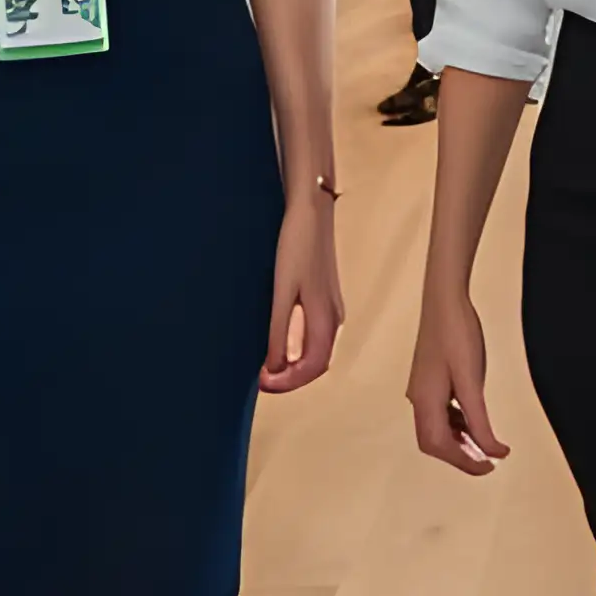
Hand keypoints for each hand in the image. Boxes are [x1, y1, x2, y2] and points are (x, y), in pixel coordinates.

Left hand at [262, 197, 343, 393]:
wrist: (311, 210)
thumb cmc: (296, 247)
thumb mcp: (282, 291)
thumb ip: (279, 330)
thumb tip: (274, 366)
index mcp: (325, 318)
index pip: (313, 367)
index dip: (289, 382)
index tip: (262, 384)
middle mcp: (333, 317)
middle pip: (318, 363)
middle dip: (292, 378)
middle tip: (262, 380)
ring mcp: (331, 306)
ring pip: (318, 350)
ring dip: (295, 365)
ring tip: (268, 367)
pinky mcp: (324, 296)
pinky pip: (315, 335)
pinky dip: (299, 349)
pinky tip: (280, 343)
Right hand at [411, 294, 505, 472]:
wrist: (444, 300)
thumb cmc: (458, 335)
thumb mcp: (472, 381)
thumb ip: (479, 419)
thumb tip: (493, 451)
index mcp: (425, 400)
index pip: (439, 446)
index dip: (464, 462)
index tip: (490, 467)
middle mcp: (418, 398)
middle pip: (433, 442)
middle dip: (460, 456)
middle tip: (488, 463)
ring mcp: (421, 389)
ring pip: (436, 429)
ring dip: (459, 442)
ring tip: (485, 447)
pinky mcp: (429, 381)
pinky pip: (440, 414)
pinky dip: (457, 425)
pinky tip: (473, 424)